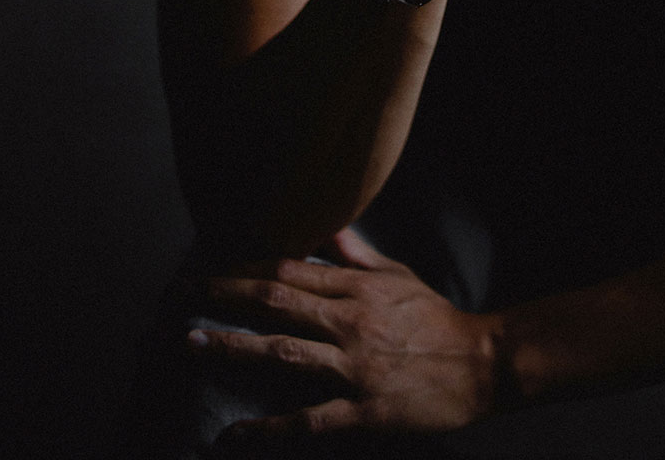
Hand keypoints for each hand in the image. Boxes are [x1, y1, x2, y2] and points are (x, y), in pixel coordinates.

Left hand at [194, 226, 500, 439]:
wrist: (482, 363)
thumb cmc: (438, 319)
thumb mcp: (399, 277)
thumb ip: (358, 257)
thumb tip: (327, 231)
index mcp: (357, 288)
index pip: (291, 269)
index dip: (245, 266)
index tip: (209, 269)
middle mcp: (350, 321)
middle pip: (278, 300)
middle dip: (225, 294)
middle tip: (182, 295)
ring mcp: (355, 366)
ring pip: (285, 351)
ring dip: (235, 345)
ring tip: (193, 342)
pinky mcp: (364, 409)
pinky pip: (309, 418)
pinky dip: (269, 426)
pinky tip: (236, 433)